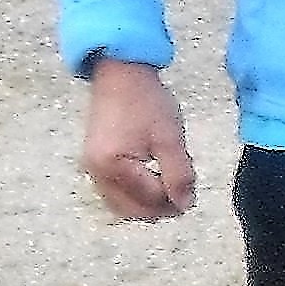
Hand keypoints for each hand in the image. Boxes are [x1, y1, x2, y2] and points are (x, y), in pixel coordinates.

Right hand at [82, 58, 198, 218]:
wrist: (120, 75)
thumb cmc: (147, 102)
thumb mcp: (169, 138)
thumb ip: (178, 174)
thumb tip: (185, 205)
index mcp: (113, 166)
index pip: (148, 198)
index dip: (173, 201)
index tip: (192, 195)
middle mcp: (96, 172)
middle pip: (130, 209)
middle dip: (158, 209)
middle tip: (183, 197)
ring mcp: (91, 169)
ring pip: (121, 205)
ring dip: (146, 204)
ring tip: (170, 190)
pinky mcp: (94, 163)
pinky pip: (114, 192)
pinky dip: (134, 195)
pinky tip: (154, 183)